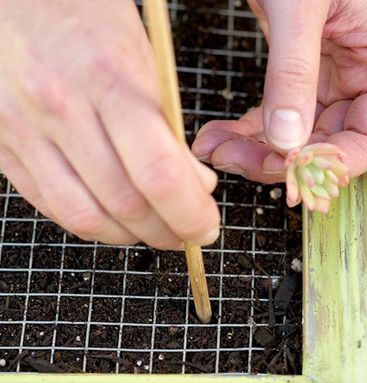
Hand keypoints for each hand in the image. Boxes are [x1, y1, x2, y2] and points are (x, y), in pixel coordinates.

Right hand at [0, 0, 219, 248]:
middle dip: (167, 231)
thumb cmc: (85, 16)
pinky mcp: (1, 146)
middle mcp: (60, 108)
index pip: (159, 174)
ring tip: (154, 230)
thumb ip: (168, 128)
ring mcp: (22, 130)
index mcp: (108, 79)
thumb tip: (195, 185)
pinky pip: (51, 206)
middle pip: (125, 204)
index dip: (190, 214)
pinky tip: (114, 219)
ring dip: (130, 236)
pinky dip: (93, 223)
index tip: (206, 226)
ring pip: (85, 217)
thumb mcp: (143, 60)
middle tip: (186, 233)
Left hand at [192, 0, 366, 182]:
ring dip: (255, 151)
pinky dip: (248, 133)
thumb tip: (285, 140)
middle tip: (231, 159)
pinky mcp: (304, 82)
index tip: (289, 171)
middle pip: (329, 145)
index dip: (334, 164)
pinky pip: (279, 120)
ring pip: (299, 140)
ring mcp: (335, 83)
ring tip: (215, 149)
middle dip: (279, 160)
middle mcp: (366, 79)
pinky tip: (219, 137)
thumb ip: (294, 72)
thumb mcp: (301, 7)